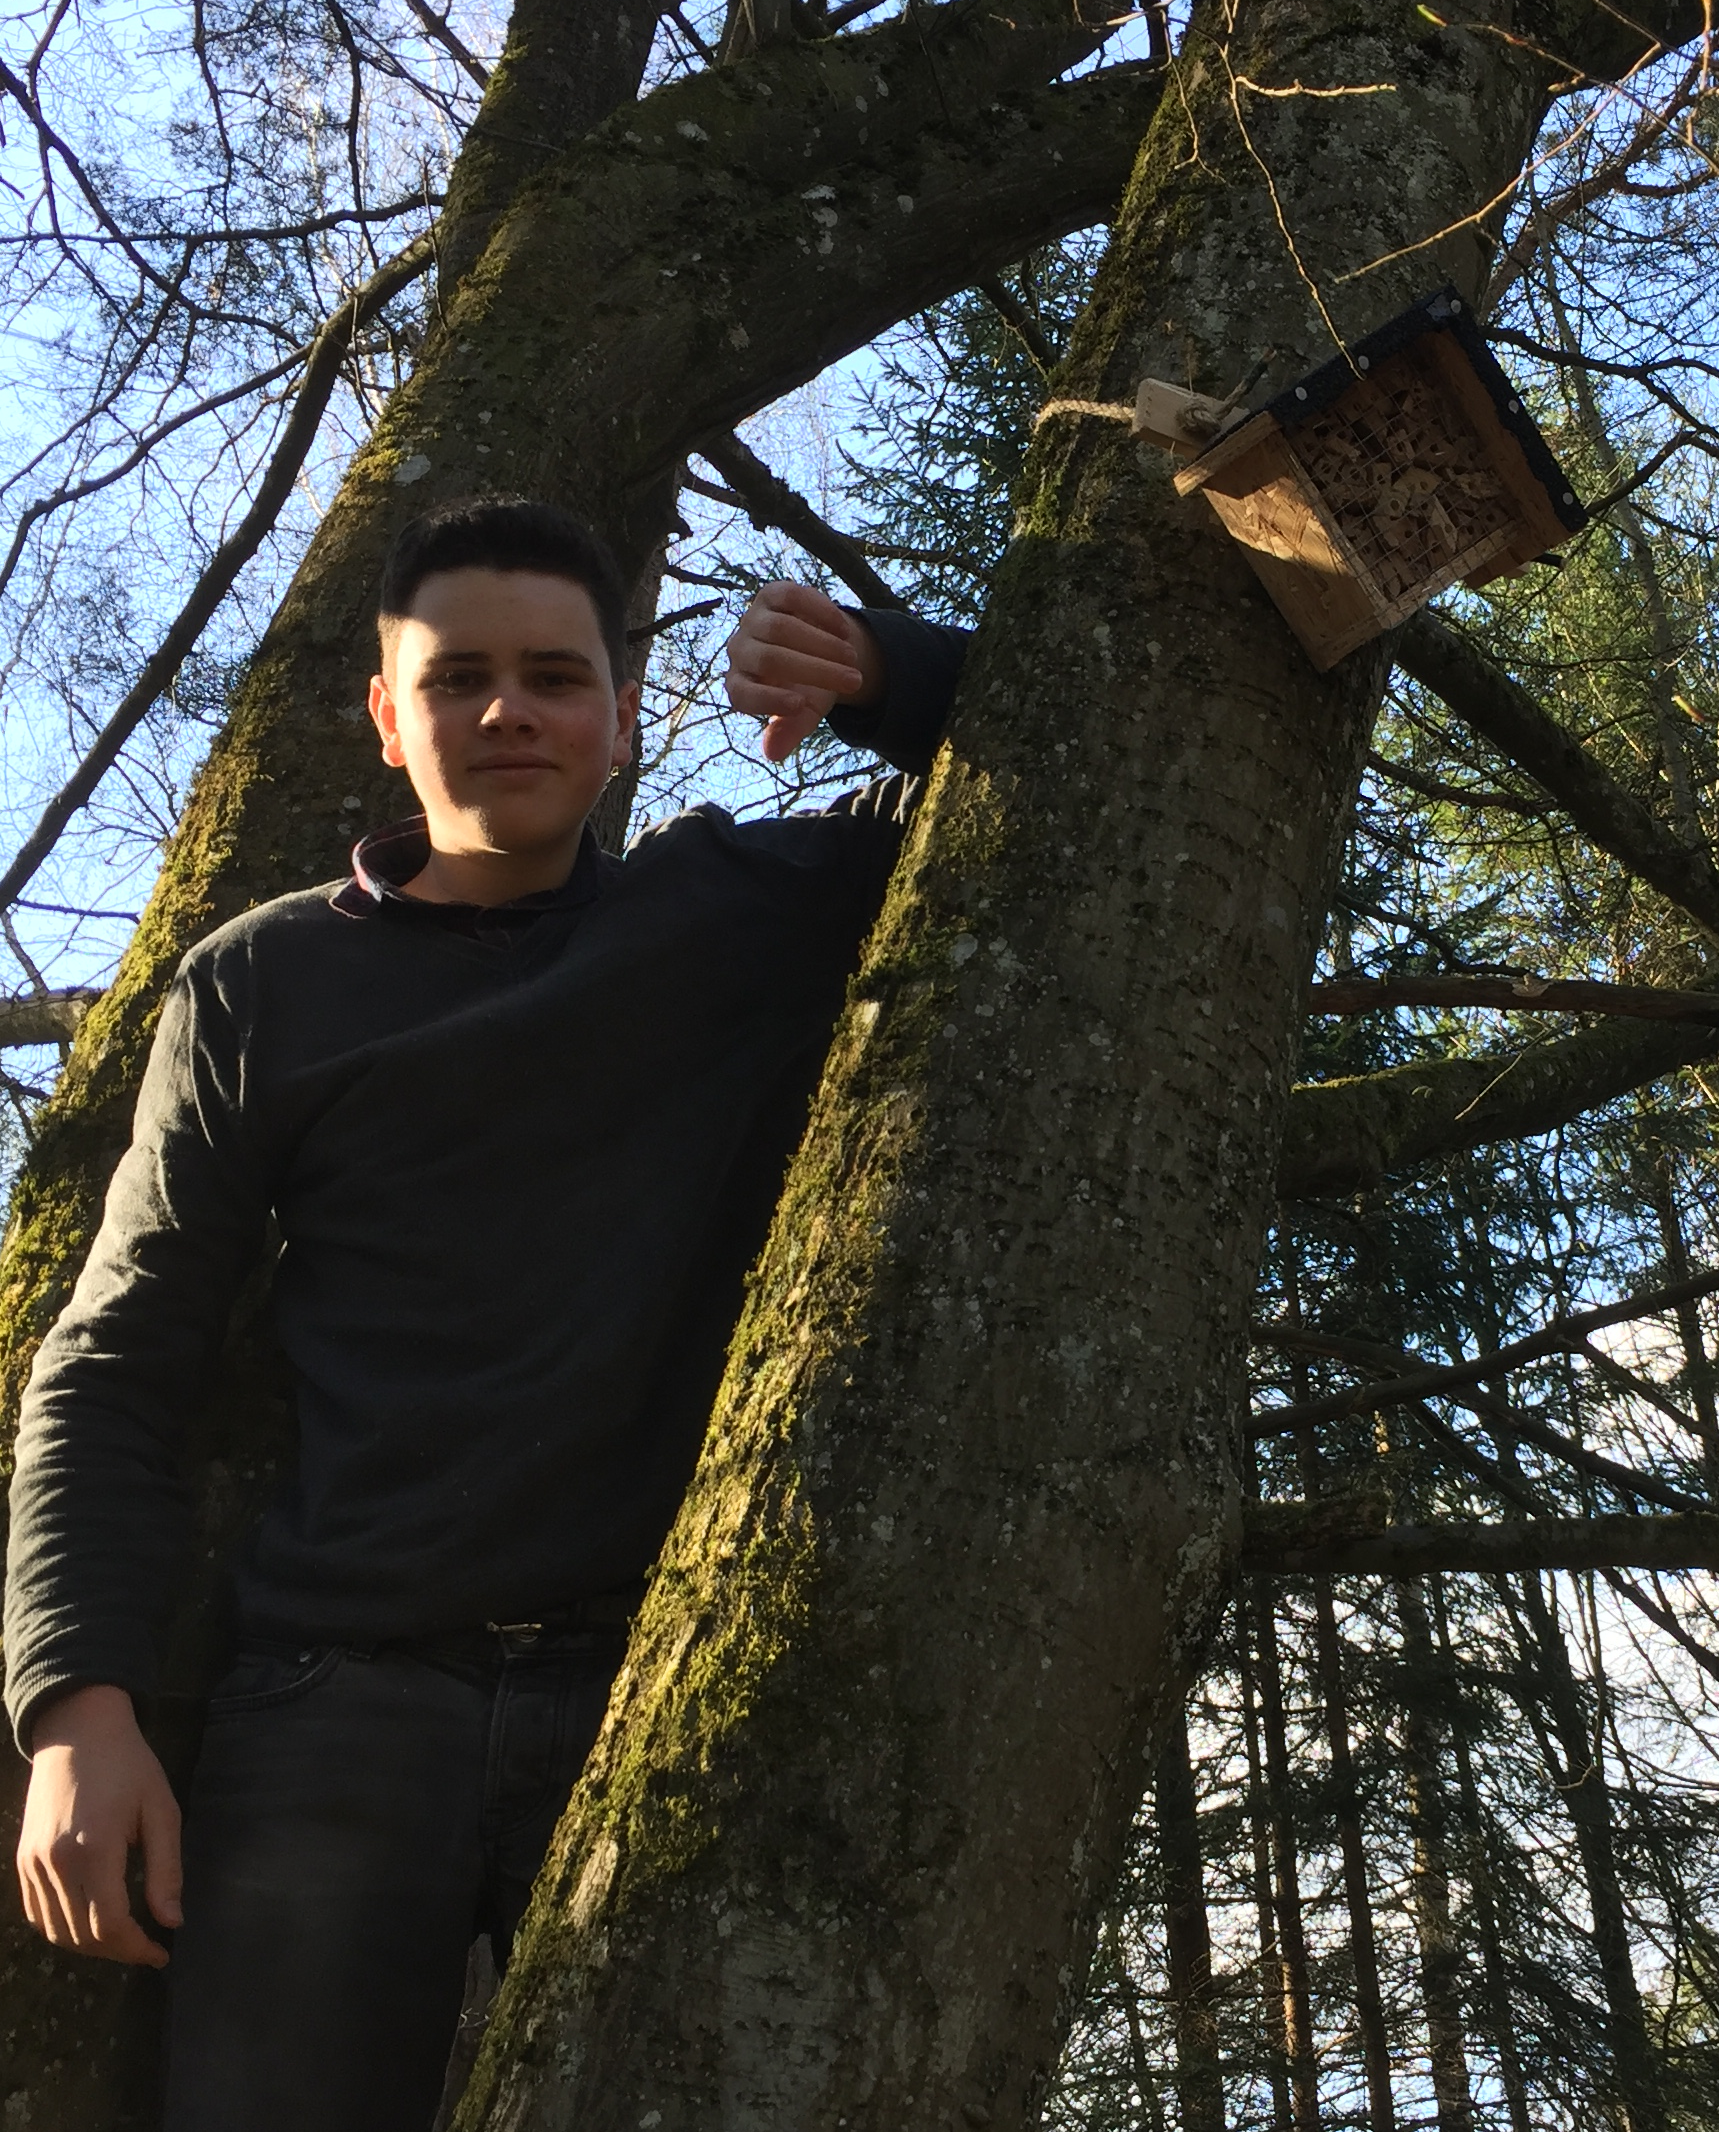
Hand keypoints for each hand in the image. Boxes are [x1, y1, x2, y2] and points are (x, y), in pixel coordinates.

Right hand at [17, 1684, 181, 1967]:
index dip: (137, 1948)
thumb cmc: (129, 1765)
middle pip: (82, 1935)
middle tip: (147, 1946)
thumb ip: (166, 1869)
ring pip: (57, 1931)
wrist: (79, 1730)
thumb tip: (172, 1921)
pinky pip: (37, 1914)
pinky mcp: (23, 1861)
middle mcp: (57, 1863)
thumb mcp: (162, 1810)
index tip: (162, 1953)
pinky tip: (89, 1921)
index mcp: (95, 1849)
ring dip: (90, 1945)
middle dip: (118, 1950)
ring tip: (123, 1937)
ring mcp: (33, 1863)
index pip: (110, 1925)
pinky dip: (62, 1929)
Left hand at [723, 582, 883, 762]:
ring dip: (823, 643)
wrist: (817, 651)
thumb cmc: (807, 689)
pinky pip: (792, 597)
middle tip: (853, 681)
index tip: (801, 705)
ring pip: (782, 628)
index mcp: (740, 686)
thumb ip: (789, 731)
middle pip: (771, 658)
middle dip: (816, 670)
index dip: (768, 699)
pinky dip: (820, 611)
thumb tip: (773, 755)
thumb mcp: (803, 713)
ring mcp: (753, 620)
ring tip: (852, 658)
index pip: (743, 694)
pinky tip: (843, 628)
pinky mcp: (772, 595)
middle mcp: (739, 651)